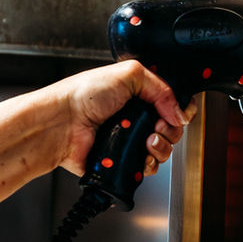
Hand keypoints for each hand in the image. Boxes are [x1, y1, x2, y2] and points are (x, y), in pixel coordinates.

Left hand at [46, 60, 196, 175]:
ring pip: (163, 149)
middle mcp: (135, 117)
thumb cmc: (83, 95)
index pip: (171, 102)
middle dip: (171, 129)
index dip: (180, 108)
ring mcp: (130, 140)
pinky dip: (148, 163)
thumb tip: (179, 111)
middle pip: (172, 128)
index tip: (178, 112)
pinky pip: (148, 167)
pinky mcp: (123, 161)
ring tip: (146, 140)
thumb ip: (161, 87)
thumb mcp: (129, 74)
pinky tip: (138, 154)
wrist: (62, 123)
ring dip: (161, 146)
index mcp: (138, 94)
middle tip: (158, 125)